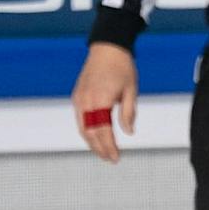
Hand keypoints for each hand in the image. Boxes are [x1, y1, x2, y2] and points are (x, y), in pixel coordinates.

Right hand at [72, 42, 137, 164]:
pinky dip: (87, 131)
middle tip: (111, 160)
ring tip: (104, 153)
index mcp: (100, 100)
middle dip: (100, 148)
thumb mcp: (131, 91)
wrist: (107, 49)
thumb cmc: (122, 68)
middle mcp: (86, 101)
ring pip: (82, 127)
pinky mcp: (77, 96)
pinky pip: (80, 119)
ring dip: (91, 142)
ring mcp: (79, 99)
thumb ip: (129, 113)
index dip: (109, 147)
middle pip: (90, 133)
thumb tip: (129, 133)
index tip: (116, 157)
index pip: (103, 131)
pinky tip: (96, 137)